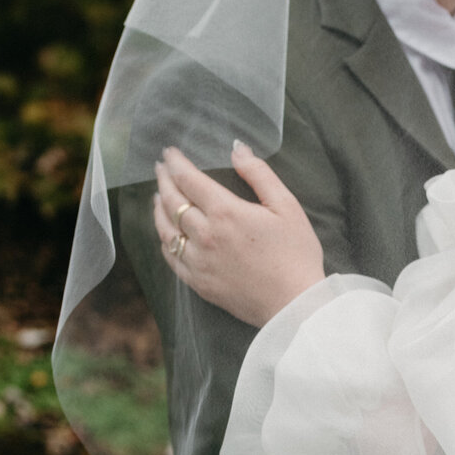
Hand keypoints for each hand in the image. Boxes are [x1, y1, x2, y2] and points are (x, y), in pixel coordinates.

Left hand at [153, 143, 324, 327]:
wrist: (295, 305)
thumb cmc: (296, 254)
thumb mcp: (286, 206)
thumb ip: (259, 174)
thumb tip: (237, 149)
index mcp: (225, 212)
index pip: (188, 179)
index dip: (176, 163)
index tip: (170, 152)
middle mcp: (205, 235)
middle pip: (172, 201)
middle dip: (164, 180)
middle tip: (160, 168)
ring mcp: (199, 261)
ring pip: (165, 229)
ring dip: (158, 209)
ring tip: (158, 196)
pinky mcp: (200, 283)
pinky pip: (172, 258)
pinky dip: (164, 241)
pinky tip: (166, 233)